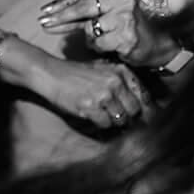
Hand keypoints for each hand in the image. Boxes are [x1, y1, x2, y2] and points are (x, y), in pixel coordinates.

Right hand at [23, 45, 150, 129]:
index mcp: (120, 71)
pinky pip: (105, 124)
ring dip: (112, 121)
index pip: (143, 95)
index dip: (142, 107)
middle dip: (126, 115)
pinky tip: (90, 115)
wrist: (49, 74)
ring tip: (100, 114)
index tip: (136, 113)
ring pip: (120, 119)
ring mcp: (103, 94)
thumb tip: (141, 102)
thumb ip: (120, 81)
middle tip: (115, 115)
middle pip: (134, 110)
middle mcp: (115, 82)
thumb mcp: (101, 69)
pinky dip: (99, 123)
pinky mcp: (91, 106)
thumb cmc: (75, 73)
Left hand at [38, 0, 178, 66]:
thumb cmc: (125, 27)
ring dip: (87, 38)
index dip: (61, 2)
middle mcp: (121, 0)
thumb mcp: (106, 11)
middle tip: (42, 23)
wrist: (155, 46)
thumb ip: (83, 10)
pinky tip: (108, 46)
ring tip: (100, 39)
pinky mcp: (127, 37)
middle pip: (81, 7)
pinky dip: (97, 47)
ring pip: (88, 29)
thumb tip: (50, 13)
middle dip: (59, 16)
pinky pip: (97, 44)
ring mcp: (125, 18)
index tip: (45, 10)